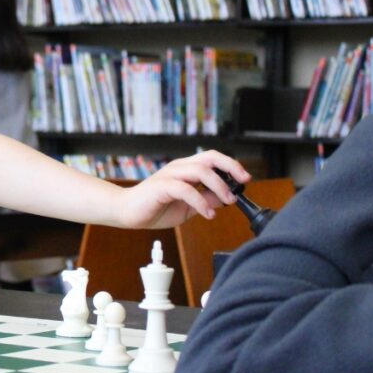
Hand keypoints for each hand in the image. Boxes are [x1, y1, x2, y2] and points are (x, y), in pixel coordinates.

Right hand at [118, 150, 250, 228]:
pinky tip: (208, 214)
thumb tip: (225, 198)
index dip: (231, 165)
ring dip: (219, 187)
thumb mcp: (188, 207)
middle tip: (242, 183)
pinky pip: (186, 190)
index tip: (245, 178)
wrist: (127, 212)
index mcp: (186, 169)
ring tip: (228, 201)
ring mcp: (170, 175)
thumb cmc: (155, 208)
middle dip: (230, 168)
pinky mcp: (161, 186)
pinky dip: (201, 202)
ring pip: (201, 172)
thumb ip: (205, 200)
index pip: (212, 158)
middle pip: (210, 158)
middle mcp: (179, 167)